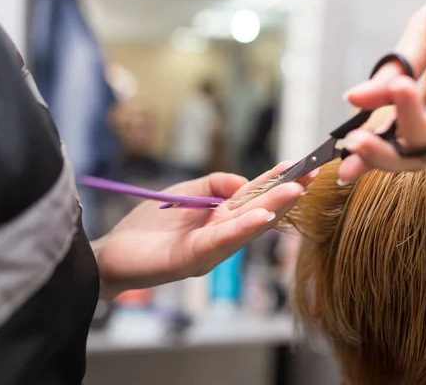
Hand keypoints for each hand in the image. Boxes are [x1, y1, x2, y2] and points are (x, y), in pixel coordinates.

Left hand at [92, 162, 313, 298]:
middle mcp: (222, 236)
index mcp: (221, 219)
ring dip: (272, 209)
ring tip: (295, 190)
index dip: (277, 182)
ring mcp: (209, 250)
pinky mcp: (190, 260)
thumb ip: (214, 184)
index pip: (255, 198)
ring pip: (245, 228)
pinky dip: (241, 229)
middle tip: (312, 175)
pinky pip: (220, 242)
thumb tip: (243, 181)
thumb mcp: (186, 194)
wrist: (112, 253)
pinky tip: (260, 217)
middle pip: (259, 213)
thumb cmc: (149, 225)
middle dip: (286, 194)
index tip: (302, 165)